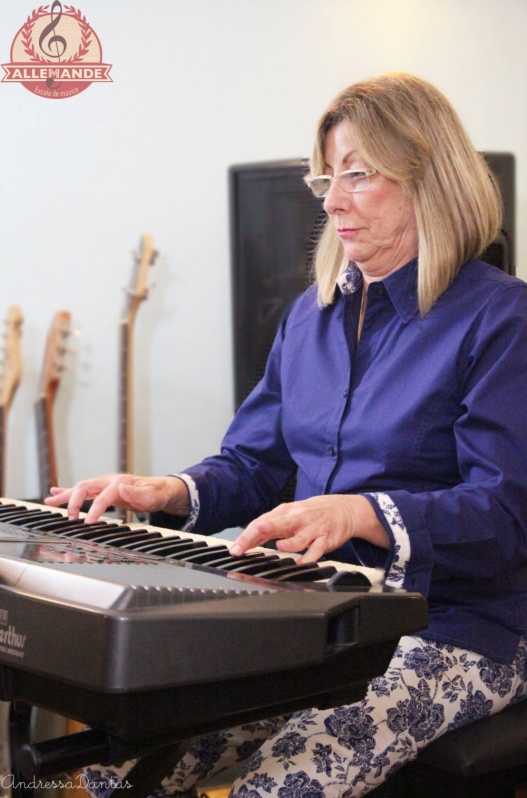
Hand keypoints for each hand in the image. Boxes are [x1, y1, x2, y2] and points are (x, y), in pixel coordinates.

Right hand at [45, 474, 189, 523]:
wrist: (161, 489)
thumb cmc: (157, 494)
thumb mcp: (152, 496)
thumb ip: (137, 494)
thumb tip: (121, 488)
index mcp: (120, 482)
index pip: (101, 497)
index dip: (93, 510)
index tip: (86, 524)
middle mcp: (109, 481)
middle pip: (85, 487)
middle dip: (74, 502)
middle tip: (69, 518)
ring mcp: (105, 484)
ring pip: (80, 487)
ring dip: (65, 495)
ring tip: (49, 501)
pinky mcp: (103, 489)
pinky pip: (83, 490)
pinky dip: (68, 491)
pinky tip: (55, 492)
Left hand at [229, 494, 388, 563]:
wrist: (345, 509)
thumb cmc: (313, 513)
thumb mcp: (291, 515)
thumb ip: (271, 527)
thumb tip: (249, 540)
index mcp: (285, 512)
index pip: (262, 522)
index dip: (247, 537)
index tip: (235, 549)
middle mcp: (297, 518)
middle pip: (276, 525)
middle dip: (261, 533)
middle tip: (246, 544)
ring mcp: (312, 529)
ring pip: (299, 537)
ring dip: (289, 543)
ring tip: (279, 547)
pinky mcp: (326, 539)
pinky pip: (316, 550)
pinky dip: (309, 557)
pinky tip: (301, 563)